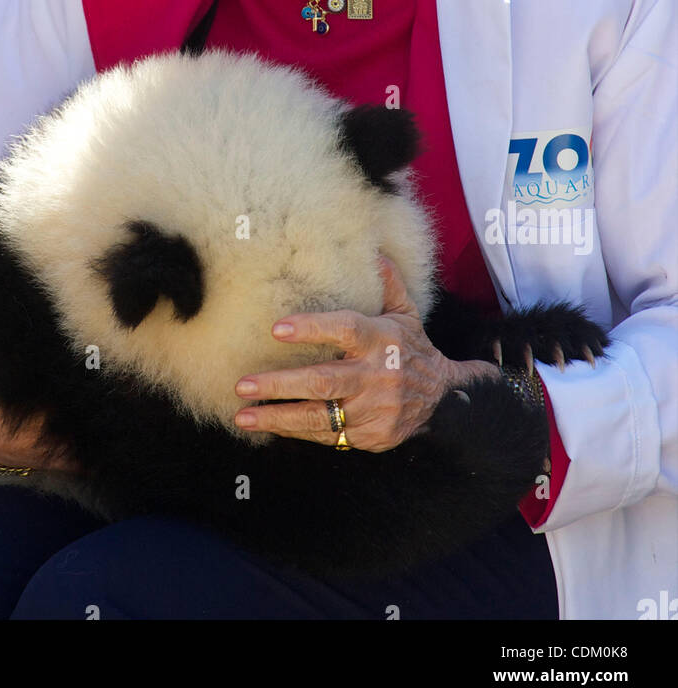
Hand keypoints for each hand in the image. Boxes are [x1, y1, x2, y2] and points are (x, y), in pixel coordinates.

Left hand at [233, 256, 499, 451]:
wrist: (445, 399)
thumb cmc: (412, 348)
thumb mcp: (406, 314)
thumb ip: (388, 284)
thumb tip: (374, 250)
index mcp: (381, 340)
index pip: (345, 330)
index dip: (311, 328)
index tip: (276, 329)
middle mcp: (377, 376)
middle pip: (323, 381)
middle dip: (279, 385)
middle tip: (243, 384)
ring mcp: (375, 411)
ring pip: (320, 417)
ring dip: (278, 417)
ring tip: (243, 415)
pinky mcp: (372, 437)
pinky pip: (329, 436)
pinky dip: (297, 432)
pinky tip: (271, 426)